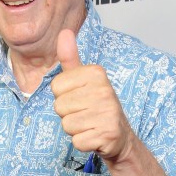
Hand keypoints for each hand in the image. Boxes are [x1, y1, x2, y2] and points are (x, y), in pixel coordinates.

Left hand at [51, 29, 133, 161]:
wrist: (120, 136)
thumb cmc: (97, 105)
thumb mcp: (84, 79)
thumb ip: (70, 57)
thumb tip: (64, 32)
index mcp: (96, 73)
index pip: (56, 86)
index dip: (63, 95)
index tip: (80, 97)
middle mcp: (104, 90)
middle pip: (59, 106)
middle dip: (68, 113)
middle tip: (85, 112)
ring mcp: (107, 113)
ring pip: (66, 124)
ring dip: (75, 129)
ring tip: (89, 124)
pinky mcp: (107, 135)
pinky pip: (76, 141)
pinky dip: (83, 143)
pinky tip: (94, 136)